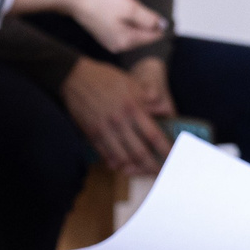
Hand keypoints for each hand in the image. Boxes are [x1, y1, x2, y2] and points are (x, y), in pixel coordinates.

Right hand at [62, 0, 166, 53]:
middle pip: (142, 35)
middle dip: (143, 20)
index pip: (152, 36)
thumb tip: (163, 25)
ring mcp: (109, 41)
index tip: (147, 8)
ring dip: (133, 19)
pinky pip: (121, 29)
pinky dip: (124, 19)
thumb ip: (148, 19)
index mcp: (126, 41)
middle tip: (130, 4)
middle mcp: (118, 46)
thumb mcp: (130, 7)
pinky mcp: (103, 34)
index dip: (157, 22)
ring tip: (120, 5)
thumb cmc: (100, 0)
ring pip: (132, 31)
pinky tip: (115, 8)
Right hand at [63, 58, 170, 177]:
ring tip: (143, 172)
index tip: (174, 157)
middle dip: (152, 167)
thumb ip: (148, 98)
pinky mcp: (91, 134)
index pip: (154, 135)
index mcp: (132, 108)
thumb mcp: (131, 83)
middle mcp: (119, 122)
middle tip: (161, 172)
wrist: (75, 77)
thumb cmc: (105, 78)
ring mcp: (104, 130)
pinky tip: (122, 166)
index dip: (165, 150)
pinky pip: (105, 154)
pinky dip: (115, 163)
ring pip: (122, 158)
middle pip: (140, 153)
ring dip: (134, 168)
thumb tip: (164, 110)